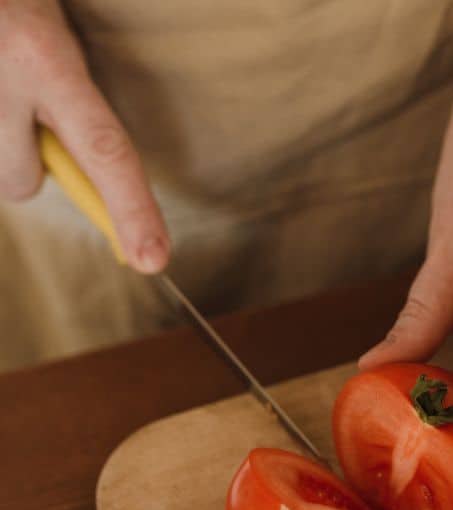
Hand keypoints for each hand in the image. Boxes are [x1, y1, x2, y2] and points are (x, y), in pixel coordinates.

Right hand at [0, 0, 168, 271]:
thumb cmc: (17, 4)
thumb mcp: (53, 39)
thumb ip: (72, 104)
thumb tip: (86, 175)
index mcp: (44, 58)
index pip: (104, 150)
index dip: (132, 210)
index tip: (154, 260)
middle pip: (22, 183)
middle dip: (28, 167)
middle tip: (26, 112)